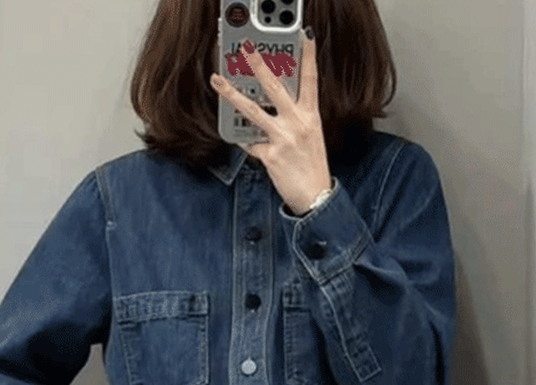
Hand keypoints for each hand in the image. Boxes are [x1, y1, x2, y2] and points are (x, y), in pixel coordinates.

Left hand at [209, 29, 331, 215]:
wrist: (316, 197)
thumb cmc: (312, 167)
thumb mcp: (311, 136)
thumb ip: (295, 118)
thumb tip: (273, 103)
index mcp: (311, 116)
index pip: (311, 80)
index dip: (309, 57)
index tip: (305, 37)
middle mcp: (297, 124)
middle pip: (276, 88)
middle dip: (260, 66)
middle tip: (247, 49)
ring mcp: (283, 139)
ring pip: (253, 111)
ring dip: (233, 94)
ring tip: (218, 82)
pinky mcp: (270, 155)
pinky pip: (250, 144)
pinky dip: (245, 142)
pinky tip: (242, 140)